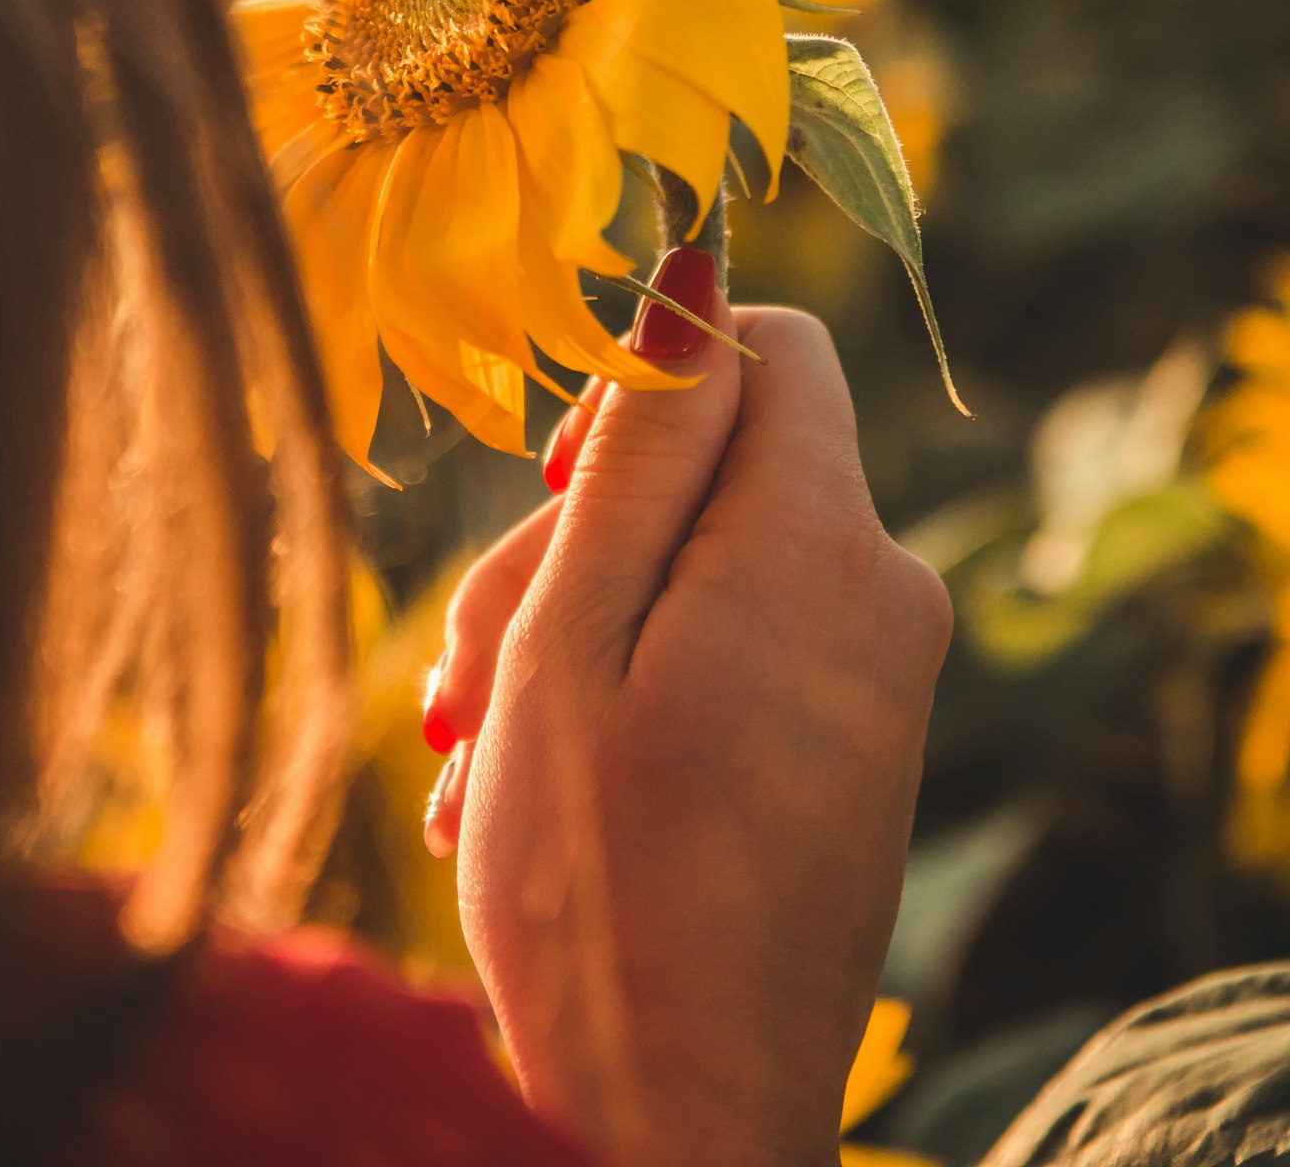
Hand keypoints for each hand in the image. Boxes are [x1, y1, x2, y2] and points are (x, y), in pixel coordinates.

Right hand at [422, 262, 951, 1166]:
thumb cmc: (602, 884)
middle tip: (464, 680)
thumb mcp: (574, 632)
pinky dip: (629, 701)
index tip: (555, 490)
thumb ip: (640, 443)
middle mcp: (882, 597)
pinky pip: (733, 661)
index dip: (644, 384)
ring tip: (480, 768)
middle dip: (573, 546)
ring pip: (700, 572)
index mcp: (821, 541)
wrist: (681, 1127)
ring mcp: (877, 686)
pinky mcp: (851, 756)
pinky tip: (536, 798)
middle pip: (714, 473)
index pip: (763, 346)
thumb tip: (694, 266)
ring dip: (574, 643)